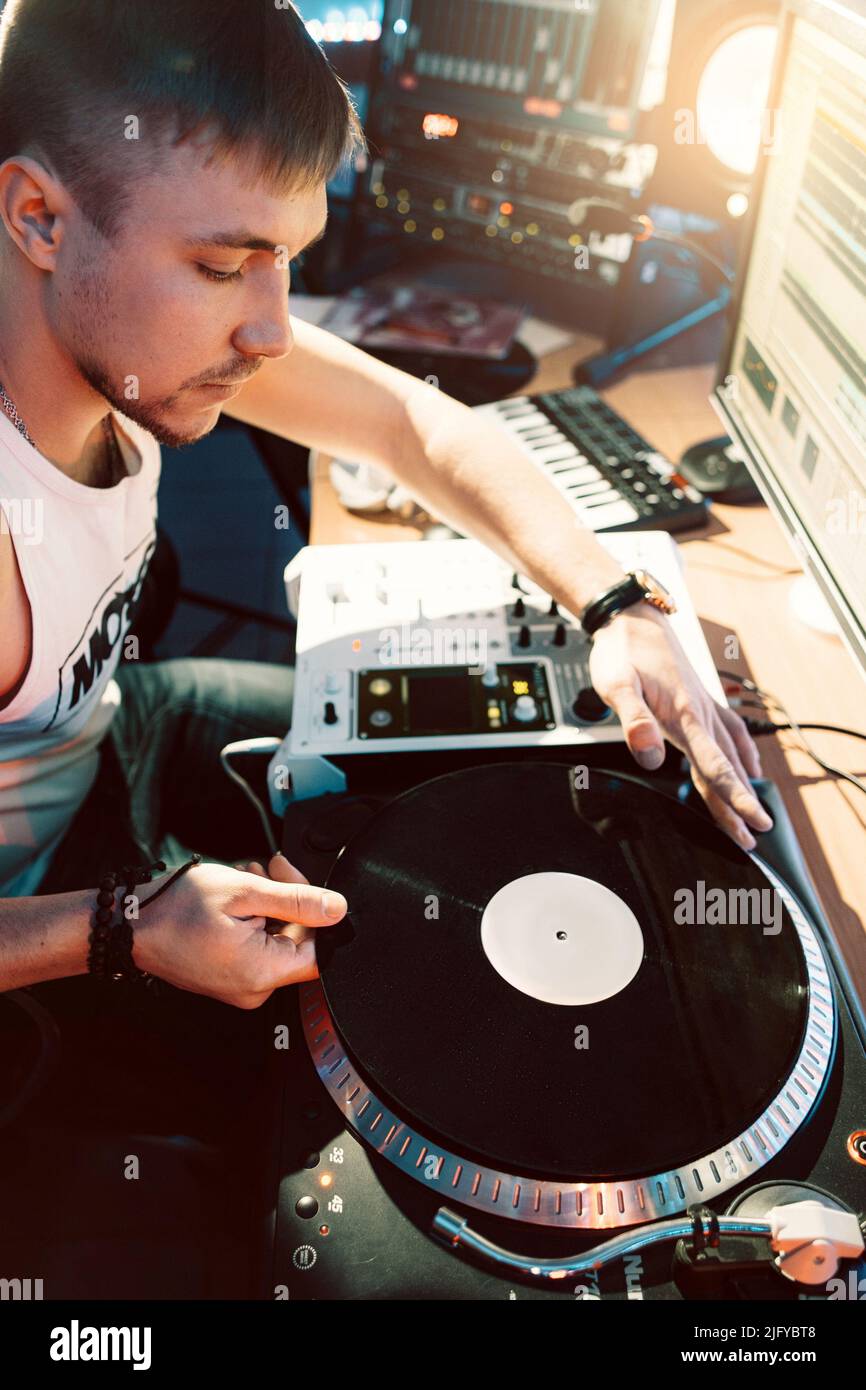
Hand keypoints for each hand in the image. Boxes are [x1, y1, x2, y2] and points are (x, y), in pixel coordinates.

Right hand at [132, 857, 346, 1008]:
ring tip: (248, 878)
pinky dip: (254, 920)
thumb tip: (337, 909)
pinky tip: (239, 897)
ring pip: (278, 940)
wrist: (129, 924)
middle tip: (270, 869)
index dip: (317, 913)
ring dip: (271, 904)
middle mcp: (254, 988)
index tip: (298, 882)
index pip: (321, 950)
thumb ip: (297, 901)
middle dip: (290, 900)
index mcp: (262, 973)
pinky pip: (257, 948)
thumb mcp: (244, 892)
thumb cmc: (174, 909)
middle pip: (298, 942)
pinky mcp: (229, 978)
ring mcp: (240, 986)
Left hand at [588, 604, 772, 850]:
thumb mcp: (617, 685)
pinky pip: (731, 731)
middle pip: (726, 767)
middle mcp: (699, 713)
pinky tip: (752, 767)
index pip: (714, 767)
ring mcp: (703, 706)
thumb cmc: (621, 651)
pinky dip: (744, 752)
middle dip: (740, 802)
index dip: (732, 799)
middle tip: (756, 834)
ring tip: (754, 812)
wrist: (632, 618)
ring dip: (744, 783)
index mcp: (683, 715)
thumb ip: (634, 720)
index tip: (750, 823)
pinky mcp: (699, 699)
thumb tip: (649, 754)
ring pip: (731, 753)